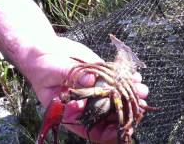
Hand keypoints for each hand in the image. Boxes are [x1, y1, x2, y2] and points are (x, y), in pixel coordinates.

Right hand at [23, 37, 148, 142]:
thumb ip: (70, 76)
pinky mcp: (100, 75)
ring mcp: (95, 89)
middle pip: (109, 115)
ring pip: (116, 98)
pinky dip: (127, 79)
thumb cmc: (41, 66)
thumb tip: (90, 80)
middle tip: (140, 105)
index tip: (124, 126)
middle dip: (126, 111)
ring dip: (131, 95)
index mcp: (71, 112)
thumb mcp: (52, 71)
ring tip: (142, 90)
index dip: (108, 132)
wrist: (44, 50)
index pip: (92, 129)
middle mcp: (86, 103)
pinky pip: (116, 80)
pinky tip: (136, 77)